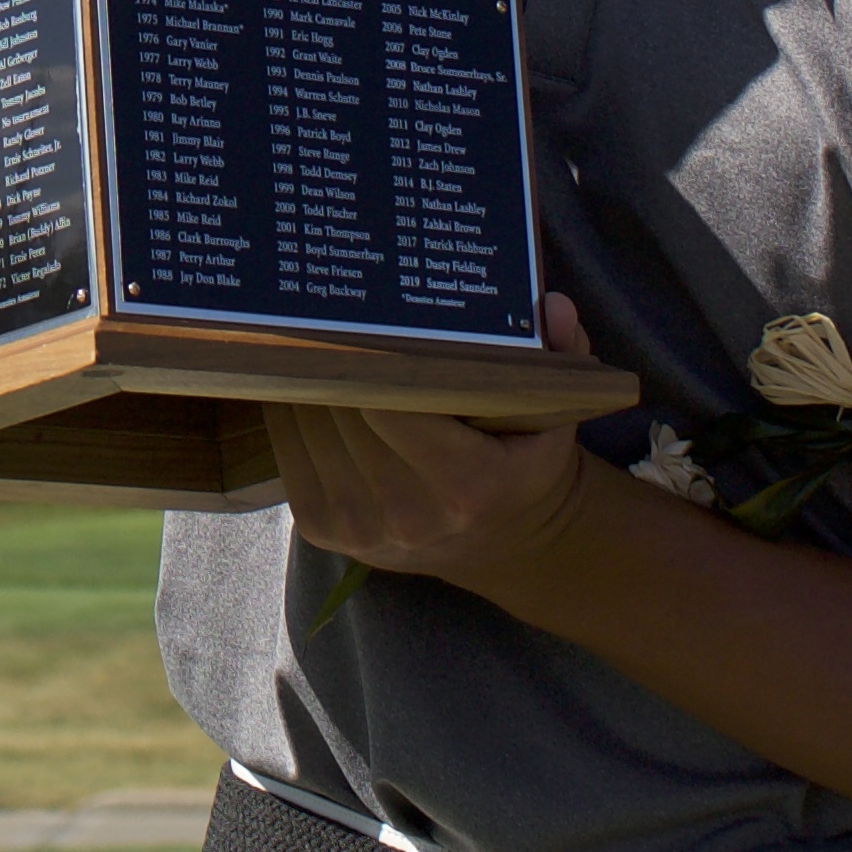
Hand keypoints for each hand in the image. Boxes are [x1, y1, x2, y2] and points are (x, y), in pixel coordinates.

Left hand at [268, 292, 606, 610]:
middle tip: (330, 312)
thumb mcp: (556, 412)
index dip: (373, 355)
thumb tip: (554, 306)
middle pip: (343, 408)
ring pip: (308, 425)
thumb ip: (562, 356)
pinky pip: (288, 449)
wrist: (506, 546)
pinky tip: (305, 383)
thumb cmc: (525, 462)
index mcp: (466, 485)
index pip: (394, 403)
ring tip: (317, 342)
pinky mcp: (321, 531)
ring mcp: (359, 528)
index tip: (365, 315)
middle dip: (336, 358)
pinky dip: (292, 410)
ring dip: (308, 381)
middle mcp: (408, 514)